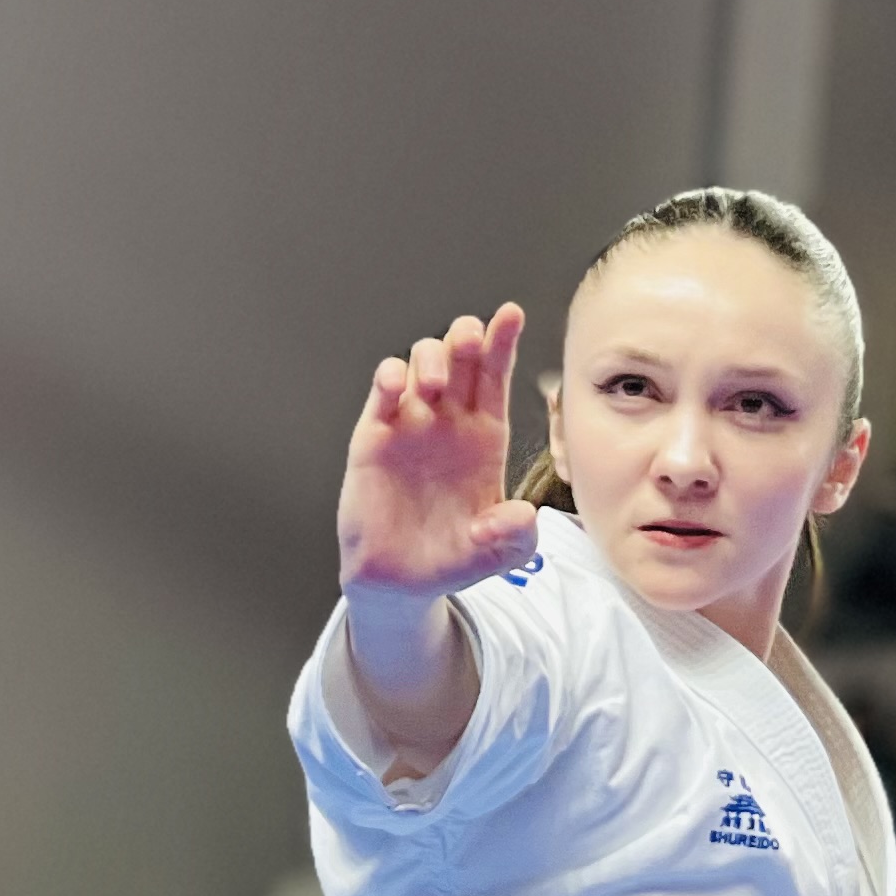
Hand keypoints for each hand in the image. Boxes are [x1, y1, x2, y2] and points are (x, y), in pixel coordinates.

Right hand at [337, 305, 536, 600]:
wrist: (401, 581)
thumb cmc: (452, 557)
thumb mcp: (501, 555)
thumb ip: (517, 536)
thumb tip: (520, 515)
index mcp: (484, 436)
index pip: (495, 376)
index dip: (503, 342)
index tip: (510, 314)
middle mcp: (448, 421)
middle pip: (460, 356)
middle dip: (466, 335)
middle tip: (469, 340)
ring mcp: (411, 423)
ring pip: (421, 361)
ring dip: (430, 356)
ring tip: (435, 386)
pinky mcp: (375, 435)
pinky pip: (382, 393)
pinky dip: (389, 377)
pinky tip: (397, 385)